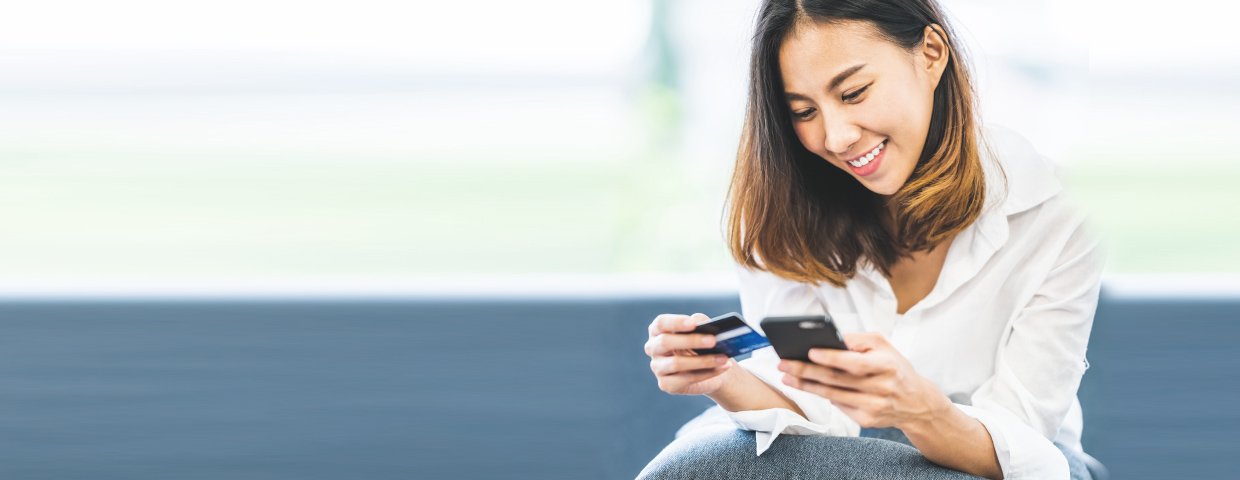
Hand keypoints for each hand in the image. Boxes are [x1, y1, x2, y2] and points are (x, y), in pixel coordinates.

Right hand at [645, 313, 733, 395]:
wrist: (712, 367)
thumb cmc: (703, 345)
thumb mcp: (703, 331)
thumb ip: (701, 323)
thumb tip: (699, 322)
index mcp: (658, 330)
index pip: (661, 323)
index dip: (676, 322)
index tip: (693, 324)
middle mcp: (653, 348)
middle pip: (665, 342)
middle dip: (691, 341)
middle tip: (713, 340)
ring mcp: (657, 367)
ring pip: (676, 363)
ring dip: (703, 360)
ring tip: (722, 358)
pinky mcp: (666, 384)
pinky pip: (686, 379)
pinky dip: (707, 374)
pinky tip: (721, 368)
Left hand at [776, 332, 948, 428]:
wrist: (917, 403)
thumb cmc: (895, 367)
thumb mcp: (884, 346)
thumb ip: (858, 340)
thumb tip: (829, 338)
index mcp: (887, 365)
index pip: (856, 363)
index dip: (832, 358)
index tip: (810, 351)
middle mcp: (881, 388)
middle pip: (837, 380)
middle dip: (806, 371)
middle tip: (783, 363)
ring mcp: (874, 407)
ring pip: (832, 395)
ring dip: (806, 385)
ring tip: (786, 375)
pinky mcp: (867, 420)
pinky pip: (838, 405)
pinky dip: (820, 395)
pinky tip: (804, 386)